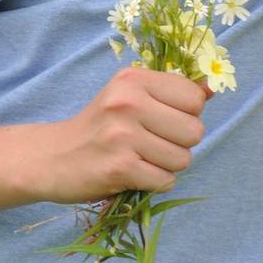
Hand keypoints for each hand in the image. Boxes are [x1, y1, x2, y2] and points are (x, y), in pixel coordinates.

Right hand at [42, 66, 207, 203]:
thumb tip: (211, 89)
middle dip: (181, 144)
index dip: (187, 114)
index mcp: (134, 79)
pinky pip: (165, 181)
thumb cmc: (99, 127)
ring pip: (183, 159)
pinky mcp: (120, 167)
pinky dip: (154, 183)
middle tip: (152, 144)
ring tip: (141, 159)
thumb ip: (169, 92)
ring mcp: (123, 135)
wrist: (51, 157)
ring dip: (167, 166)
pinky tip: (133, 173)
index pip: (194, 97)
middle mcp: (129, 102)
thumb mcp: (129, 96)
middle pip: (195, 131)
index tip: (165, 120)